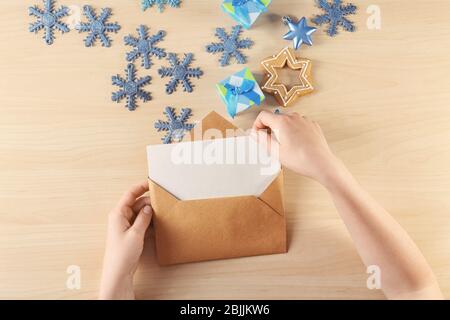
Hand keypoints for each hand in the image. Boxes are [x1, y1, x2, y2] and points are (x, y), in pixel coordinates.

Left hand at [99, 181, 152, 299]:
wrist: (119, 271)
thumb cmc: (122, 254)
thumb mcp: (136, 233)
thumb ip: (143, 218)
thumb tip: (148, 207)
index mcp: (118, 213)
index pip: (130, 194)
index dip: (141, 187)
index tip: (151, 182)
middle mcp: (121, 217)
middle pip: (137, 203)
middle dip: (149, 202)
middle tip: (162, 202)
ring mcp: (126, 225)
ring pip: (140, 213)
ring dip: (150, 213)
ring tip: (161, 213)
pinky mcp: (131, 233)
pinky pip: (141, 222)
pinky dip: (149, 221)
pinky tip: (157, 224)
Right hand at [252, 111, 340, 185]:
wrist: (322, 164)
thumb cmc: (300, 159)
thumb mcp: (276, 151)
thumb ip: (262, 139)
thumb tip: (254, 133)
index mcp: (282, 122)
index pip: (263, 115)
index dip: (257, 125)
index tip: (257, 134)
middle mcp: (293, 117)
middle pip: (275, 117)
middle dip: (269, 128)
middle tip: (269, 142)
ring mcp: (304, 120)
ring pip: (287, 120)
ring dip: (282, 129)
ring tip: (284, 145)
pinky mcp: (312, 125)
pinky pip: (298, 124)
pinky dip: (294, 130)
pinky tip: (296, 144)